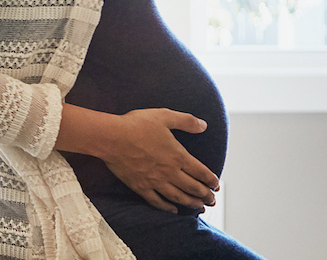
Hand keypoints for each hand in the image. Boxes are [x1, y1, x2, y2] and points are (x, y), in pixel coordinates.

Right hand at [98, 109, 218, 213]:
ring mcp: (155, 181)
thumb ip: (185, 121)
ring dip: (191, 203)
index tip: (216, 186)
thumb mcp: (164, 116)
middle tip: (212, 200)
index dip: (211, 180)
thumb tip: (203, 125)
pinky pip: (157, 201)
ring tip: (199, 207)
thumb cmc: (136, 125)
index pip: (200, 172)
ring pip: (178, 197)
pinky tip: (173, 210)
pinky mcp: (140, 187)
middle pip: (192, 187)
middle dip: (205, 195)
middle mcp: (169, 172)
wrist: (111, 138)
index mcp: (177, 156)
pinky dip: (167, 207)